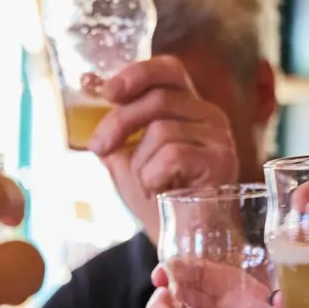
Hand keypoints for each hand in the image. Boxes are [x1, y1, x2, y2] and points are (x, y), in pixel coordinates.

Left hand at [91, 56, 240, 216]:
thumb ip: (113, 125)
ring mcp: (218, 137)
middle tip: (98, 148)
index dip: (137, 73)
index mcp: (188, 105)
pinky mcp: (221, 162)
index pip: (168, 69)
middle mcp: (209, 115)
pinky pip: (173, 155)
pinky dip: (153, 175)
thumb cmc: (155, 194)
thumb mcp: (127, 155)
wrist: (182, 238)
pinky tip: (157, 190)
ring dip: (139, 162)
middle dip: (118, 123)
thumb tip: (87, 83)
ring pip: (162, 130)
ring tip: (145, 182)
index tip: (107, 92)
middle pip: (158, 98)